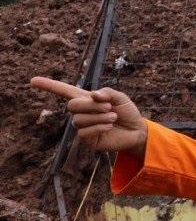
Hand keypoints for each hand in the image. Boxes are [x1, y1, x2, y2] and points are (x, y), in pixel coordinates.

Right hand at [30, 77, 147, 157]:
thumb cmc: (127, 111)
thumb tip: (93, 95)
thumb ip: (107, 92)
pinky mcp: (87, 140)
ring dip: (99, 117)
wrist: (136, 130)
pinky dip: (99, 127)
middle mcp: (82, 112)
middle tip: (109, 107)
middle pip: (72, 105)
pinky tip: (109, 127)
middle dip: (91, 105)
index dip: (49, 86)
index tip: (32, 80)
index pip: (65, 91)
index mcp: (87, 99)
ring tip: (112, 117)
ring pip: (79, 119)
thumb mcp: (120, 97)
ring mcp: (83, 126)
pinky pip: (84, 132)